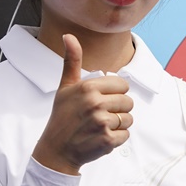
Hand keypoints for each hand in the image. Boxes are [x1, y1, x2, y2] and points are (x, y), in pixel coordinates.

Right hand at [30, 34, 132, 174]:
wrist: (55, 150)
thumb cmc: (62, 116)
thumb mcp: (65, 87)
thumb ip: (72, 61)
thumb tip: (69, 36)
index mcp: (88, 88)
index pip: (123, 85)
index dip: (114, 94)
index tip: (99, 101)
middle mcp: (95, 103)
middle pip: (128, 102)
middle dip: (117, 110)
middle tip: (97, 116)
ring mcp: (101, 122)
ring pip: (129, 119)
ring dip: (117, 124)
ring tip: (98, 127)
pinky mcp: (107, 139)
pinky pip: (126, 135)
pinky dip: (116, 138)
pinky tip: (99, 137)